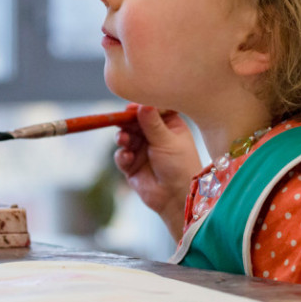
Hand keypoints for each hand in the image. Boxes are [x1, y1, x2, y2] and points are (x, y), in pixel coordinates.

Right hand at [114, 104, 201, 239]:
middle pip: (135, 122)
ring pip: (126, 136)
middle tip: (121, 121)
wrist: (176, 197)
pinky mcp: (132, 165)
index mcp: (170, 126)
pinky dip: (122, 155)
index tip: (132, 107)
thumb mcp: (167, 141)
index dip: (142, 107)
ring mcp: (142, 150)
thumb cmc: (179, 166)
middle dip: (127, 122)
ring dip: (122, 137)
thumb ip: (152, 123)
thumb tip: (142, 104)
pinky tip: (128, 158)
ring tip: (123, 140)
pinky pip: (121, 155)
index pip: (153, 110)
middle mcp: (155, 136)